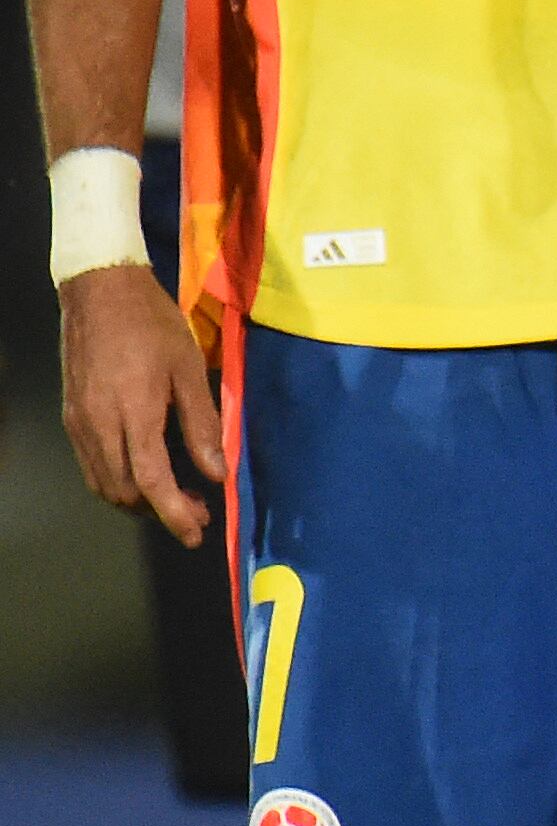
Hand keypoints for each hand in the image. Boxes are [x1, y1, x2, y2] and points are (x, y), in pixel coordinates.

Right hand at [61, 265, 219, 546]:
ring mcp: (79, 424)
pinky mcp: (72, 417)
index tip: (196, 533)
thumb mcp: (189, 368)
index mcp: (132, 413)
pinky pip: (92, 465)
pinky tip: (144, 472)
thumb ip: (202, 424)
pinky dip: (117, 480)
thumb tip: (216, 473)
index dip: (174, 513)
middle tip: (197, 510)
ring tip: (176, 496)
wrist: (99, 292)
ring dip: (138, 499)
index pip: (151, 481)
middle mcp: (98, 426)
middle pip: (124, 491)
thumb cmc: (152, 324)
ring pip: (103, 483)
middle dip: (160, 510)